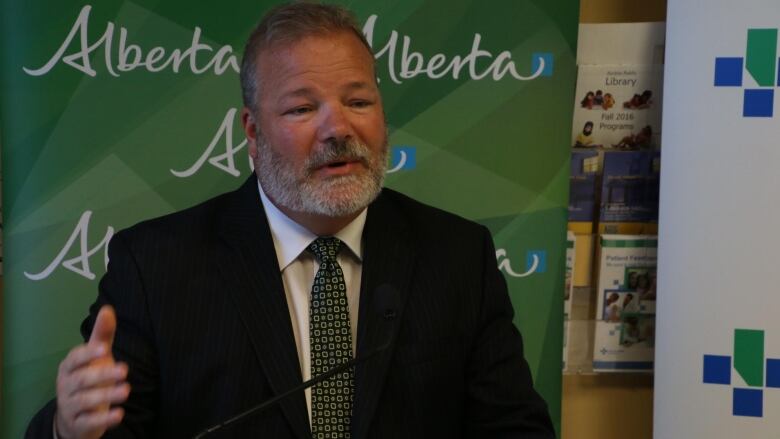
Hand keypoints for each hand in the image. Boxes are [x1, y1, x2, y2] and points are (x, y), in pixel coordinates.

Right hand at [55, 306, 129, 438]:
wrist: (74, 417)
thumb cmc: (88, 379)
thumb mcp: (96, 358)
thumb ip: (102, 336)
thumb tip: (107, 309)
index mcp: (69, 367)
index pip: (75, 359)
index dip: (89, 354)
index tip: (105, 350)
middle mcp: (66, 386)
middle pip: (82, 380)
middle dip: (103, 374)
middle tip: (124, 370)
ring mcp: (70, 406)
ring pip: (85, 401)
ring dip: (106, 395)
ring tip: (126, 390)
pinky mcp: (78, 424)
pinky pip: (88, 422)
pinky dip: (103, 419)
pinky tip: (119, 415)